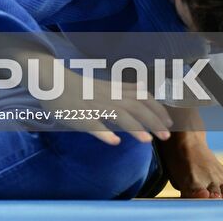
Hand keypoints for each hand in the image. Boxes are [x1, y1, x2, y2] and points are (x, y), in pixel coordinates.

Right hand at [42, 68, 172, 146]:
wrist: (52, 80)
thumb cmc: (79, 87)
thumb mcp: (104, 85)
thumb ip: (122, 88)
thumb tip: (141, 88)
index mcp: (113, 90)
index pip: (141, 96)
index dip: (157, 109)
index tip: (169, 122)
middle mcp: (107, 96)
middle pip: (134, 106)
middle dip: (153, 121)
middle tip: (166, 137)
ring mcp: (93, 105)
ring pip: (117, 114)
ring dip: (134, 127)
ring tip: (147, 141)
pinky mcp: (79, 115)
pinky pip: (92, 123)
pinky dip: (104, 132)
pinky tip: (114, 141)